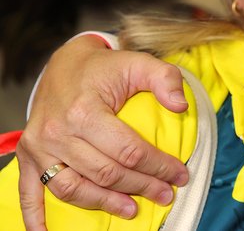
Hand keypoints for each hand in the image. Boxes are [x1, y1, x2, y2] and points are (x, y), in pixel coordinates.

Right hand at [16, 33, 189, 230]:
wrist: (65, 64)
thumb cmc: (105, 68)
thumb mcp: (139, 63)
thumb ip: (166, 78)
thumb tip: (181, 106)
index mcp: (85, 110)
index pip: (128, 150)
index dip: (158, 166)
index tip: (179, 174)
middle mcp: (57, 131)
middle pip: (105, 172)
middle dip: (141, 187)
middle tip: (165, 194)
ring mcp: (39, 146)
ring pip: (73, 188)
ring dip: (104, 203)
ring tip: (132, 209)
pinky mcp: (27, 155)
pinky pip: (29, 191)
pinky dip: (35, 215)